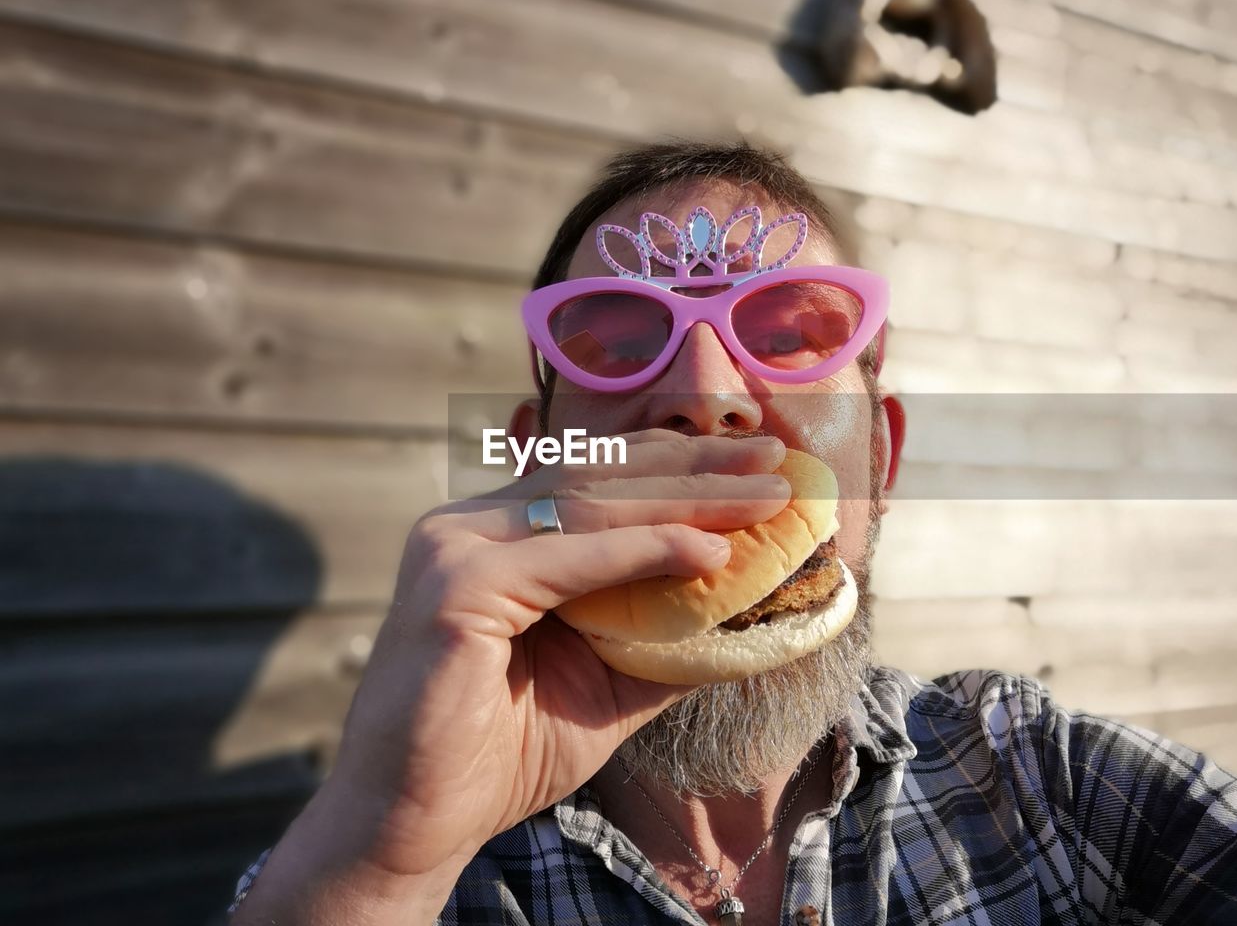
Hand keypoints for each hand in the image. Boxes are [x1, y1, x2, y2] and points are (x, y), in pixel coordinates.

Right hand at [232, 430, 788, 923]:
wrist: (415, 823)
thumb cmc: (501, 752)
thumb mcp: (607, 680)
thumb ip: (665, 635)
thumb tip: (753, 608)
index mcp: (496, 534)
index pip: (598, 479)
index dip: (679, 465)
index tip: (756, 465)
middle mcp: (469, 524)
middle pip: (600, 476)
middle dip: (696, 466)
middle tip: (775, 460)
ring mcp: (455, 546)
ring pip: (591, 504)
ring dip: (687, 497)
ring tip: (763, 496)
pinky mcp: (455, 586)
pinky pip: (568, 558)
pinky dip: (644, 551)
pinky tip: (706, 551)